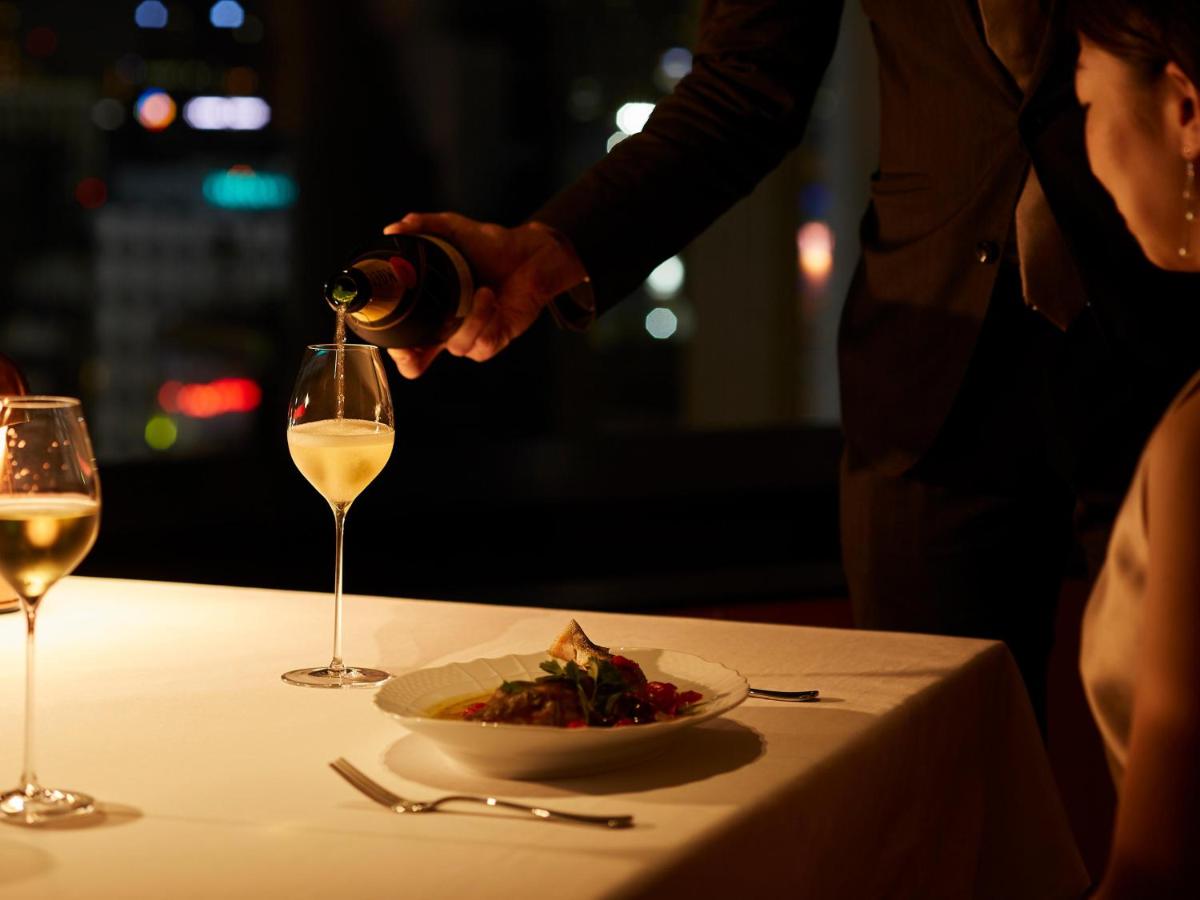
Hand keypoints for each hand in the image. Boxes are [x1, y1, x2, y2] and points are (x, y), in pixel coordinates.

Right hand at [381, 213, 587, 377]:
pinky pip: (481, 343)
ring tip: (482, 289)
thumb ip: (424, 227)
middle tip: (415, 337)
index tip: (384, 332)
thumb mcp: (455, 231)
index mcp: (431, 310)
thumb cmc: (493, 247)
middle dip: (411, 357)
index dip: (389, 346)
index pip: (402, 342)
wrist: (532, 252)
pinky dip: (484, 318)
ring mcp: (472, 337)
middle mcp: (447, 328)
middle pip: (416, 365)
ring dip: (468, 318)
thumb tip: (394, 229)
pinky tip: (490, 297)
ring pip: (455, 347)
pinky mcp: (495, 339)